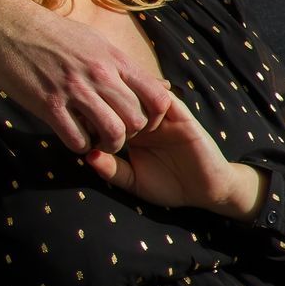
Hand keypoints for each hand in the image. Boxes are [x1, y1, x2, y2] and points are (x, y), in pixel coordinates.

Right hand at [0, 0, 170, 154]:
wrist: (8, 24)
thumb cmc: (55, 35)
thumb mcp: (98, 43)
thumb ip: (128, 69)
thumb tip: (164, 86)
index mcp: (116, 60)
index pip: (158, 97)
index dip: (156, 119)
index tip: (143, 123)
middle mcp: (100, 74)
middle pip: (137, 120)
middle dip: (131, 135)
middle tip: (117, 134)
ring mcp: (75, 89)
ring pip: (112, 132)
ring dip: (108, 145)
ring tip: (99, 142)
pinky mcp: (48, 103)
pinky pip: (76, 139)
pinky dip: (80, 146)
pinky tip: (75, 138)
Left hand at [83, 93, 265, 219]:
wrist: (206, 191)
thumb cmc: (170, 187)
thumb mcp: (134, 182)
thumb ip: (112, 170)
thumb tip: (86, 155)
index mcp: (131, 135)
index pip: (108, 113)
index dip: (92, 113)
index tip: (78, 119)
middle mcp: (146, 122)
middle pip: (121, 98)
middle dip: (106, 101)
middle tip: (94, 108)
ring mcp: (164, 117)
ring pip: (141, 94)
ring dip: (128, 99)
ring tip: (117, 111)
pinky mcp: (183, 117)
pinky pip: (166, 99)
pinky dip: (153, 100)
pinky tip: (143, 112)